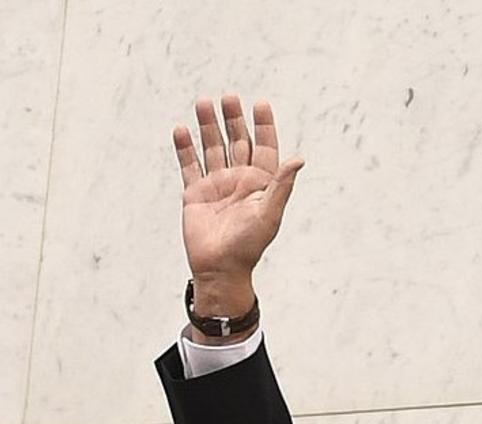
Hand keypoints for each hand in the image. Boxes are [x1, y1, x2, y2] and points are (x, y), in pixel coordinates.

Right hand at [172, 94, 303, 320]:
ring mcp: (216, 185)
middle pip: (237, 142)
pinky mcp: (195, 193)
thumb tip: (299, 159)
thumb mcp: (269, 213)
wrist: (220, 268)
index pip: (265, 148)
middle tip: (229, 97)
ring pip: (212, 148)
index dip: (263, 126)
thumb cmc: (249, 245)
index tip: (261, 103)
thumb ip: (281, 185)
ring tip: (203, 103)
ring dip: (208, 126)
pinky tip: (182, 129)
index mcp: (261, 185)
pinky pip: (188, 165)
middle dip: (233, 119)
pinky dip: (184, 148)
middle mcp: (239, 181)